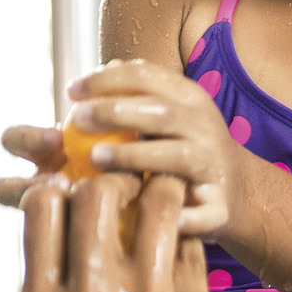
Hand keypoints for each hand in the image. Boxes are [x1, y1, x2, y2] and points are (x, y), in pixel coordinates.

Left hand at [0, 60, 241, 239]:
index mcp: (184, 98)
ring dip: (135, 156)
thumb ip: (114, 109)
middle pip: (158, 111)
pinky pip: (203, 213)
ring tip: (97, 159)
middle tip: (75, 119)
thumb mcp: (152, 122)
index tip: (70, 91)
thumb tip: (58, 104)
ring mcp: (214, 165)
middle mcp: (202, 126)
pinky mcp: (221, 207)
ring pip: (176, 156)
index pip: (145, 75)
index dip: (104, 79)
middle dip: (115, 111)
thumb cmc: (171, 155)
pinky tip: (143, 215)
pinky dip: (180, 215)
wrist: (233, 193)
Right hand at [19, 171, 227, 291]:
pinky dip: (185, 236)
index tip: (74, 190)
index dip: (61, 187)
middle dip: (111, 181)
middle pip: (97, 192)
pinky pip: (190, 248)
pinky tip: (182, 245)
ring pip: (157, 204)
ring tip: (162, 203)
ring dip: (159, 193)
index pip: (45, 207)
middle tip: (124, 190)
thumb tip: (54, 232)